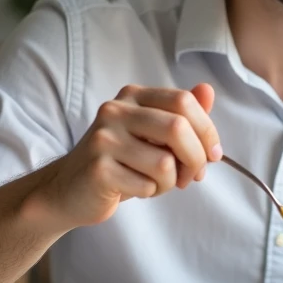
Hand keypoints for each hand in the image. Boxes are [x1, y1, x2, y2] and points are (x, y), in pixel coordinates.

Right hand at [27, 83, 221, 229]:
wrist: (69, 190)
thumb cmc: (120, 162)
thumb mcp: (153, 135)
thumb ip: (182, 115)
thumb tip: (208, 90)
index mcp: (133, 96)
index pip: (184, 102)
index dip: (207, 130)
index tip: (213, 154)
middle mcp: (116, 110)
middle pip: (178, 129)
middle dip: (196, 158)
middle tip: (193, 176)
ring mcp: (104, 139)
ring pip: (165, 163)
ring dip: (170, 181)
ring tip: (155, 183)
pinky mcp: (98, 169)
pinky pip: (146, 185)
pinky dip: (150, 192)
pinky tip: (135, 189)